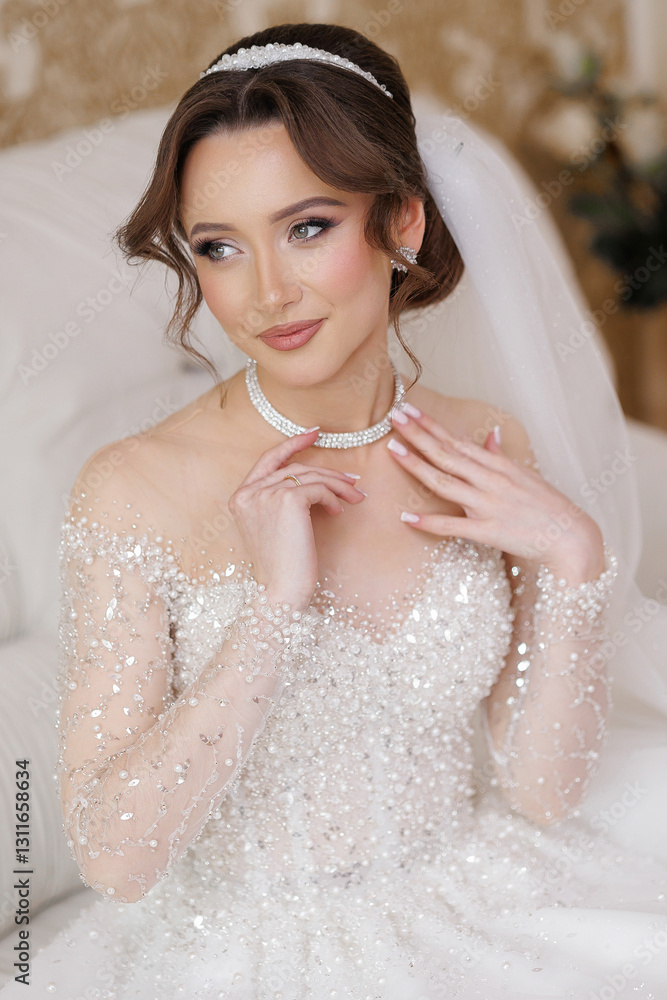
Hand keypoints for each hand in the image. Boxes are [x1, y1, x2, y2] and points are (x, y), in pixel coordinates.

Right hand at [227, 429, 365, 611]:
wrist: (281, 592)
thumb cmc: (282, 566)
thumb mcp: (274, 527)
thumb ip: (280, 500)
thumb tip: (316, 479)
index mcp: (240, 497)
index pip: (268, 460)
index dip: (292, 444)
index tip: (314, 434)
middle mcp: (249, 492)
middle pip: (295, 467)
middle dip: (328, 472)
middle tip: (352, 480)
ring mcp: (266, 494)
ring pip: (311, 476)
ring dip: (338, 485)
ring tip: (355, 496)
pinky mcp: (287, 500)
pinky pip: (318, 488)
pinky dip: (333, 497)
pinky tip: (339, 511)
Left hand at [387, 406, 604, 580]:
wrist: (570, 536)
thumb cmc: (547, 505)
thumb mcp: (525, 473)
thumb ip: (501, 455)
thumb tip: (491, 432)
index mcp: (497, 466)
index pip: (457, 441)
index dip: (431, 425)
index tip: (410, 409)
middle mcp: (490, 480)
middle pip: (446, 454)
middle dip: (418, 434)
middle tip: (394, 417)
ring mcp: (487, 505)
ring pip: (445, 483)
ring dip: (417, 466)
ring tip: (393, 450)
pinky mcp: (487, 531)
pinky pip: (453, 526)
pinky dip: (429, 522)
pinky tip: (407, 517)